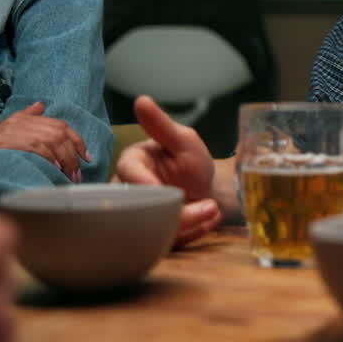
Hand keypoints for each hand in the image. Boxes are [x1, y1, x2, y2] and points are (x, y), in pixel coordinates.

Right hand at [0, 101, 90, 180]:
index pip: (60, 126)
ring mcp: (16, 132)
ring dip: (65, 160)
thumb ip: (26, 116)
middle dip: (73, 154)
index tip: (86, 157)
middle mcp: (22, 122)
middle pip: (59, 134)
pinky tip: (55, 170)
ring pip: (52, 142)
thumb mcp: (7, 126)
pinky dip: (50, 159)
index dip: (77, 141)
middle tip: (78, 172)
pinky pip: (38, 149)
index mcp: (25, 119)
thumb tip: (40, 105)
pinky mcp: (10, 143)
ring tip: (70, 176)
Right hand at [114, 95, 221, 246]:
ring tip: (214, 210)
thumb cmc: (190, 160)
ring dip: (189, 224)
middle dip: (175, 211)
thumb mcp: (183, 140)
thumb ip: (162, 124)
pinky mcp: (152, 235)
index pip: (128, 172)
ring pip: (153, 228)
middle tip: (208, 206)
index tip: (163, 189)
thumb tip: (141, 100)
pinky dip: (193, 233)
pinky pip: (166, 241)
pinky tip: (211, 219)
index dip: (143, 182)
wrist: (204, 187)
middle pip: (140, 207)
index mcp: (132, 164)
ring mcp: (140, 216)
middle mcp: (129, 192)